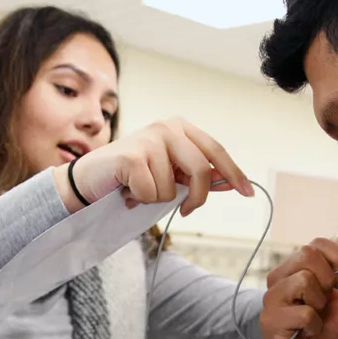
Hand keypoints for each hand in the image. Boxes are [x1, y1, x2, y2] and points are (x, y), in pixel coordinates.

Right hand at [57, 117, 253, 215]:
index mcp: (180, 127)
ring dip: (157, 199)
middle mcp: (166, 128)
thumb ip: (195, 175)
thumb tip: (228, 183)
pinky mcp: (132, 157)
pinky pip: (153, 193)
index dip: (232, 173)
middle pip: (201, 171)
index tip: (248, 192)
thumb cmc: (131, 177)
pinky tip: (128, 190)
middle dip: (197, 198)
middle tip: (186, 211)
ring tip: (139, 189)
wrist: (89, 179)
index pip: (215, 150)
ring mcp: (149, 140)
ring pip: (174, 188)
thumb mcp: (169, 173)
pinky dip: (141, 200)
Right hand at [260, 229, 337, 338]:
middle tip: (331, 299)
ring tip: (319, 317)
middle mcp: (279, 278)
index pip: (317, 244)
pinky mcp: (269, 319)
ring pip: (304, 280)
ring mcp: (271, 298)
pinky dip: (314, 324)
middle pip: (307, 254)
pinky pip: (302, 311)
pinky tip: (311, 333)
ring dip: (321, 301)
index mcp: (297, 269)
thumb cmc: (323, 332)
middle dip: (329, 276)